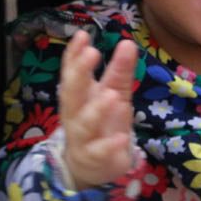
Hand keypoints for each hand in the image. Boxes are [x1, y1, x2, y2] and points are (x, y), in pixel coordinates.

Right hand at [57, 31, 137, 189]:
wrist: (92, 165)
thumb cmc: (102, 121)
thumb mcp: (114, 93)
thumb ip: (119, 70)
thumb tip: (128, 42)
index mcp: (78, 94)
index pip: (72, 71)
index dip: (74, 54)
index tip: (82, 35)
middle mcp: (75, 113)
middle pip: (72, 93)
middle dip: (79, 73)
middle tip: (92, 53)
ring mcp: (82, 137)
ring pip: (84, 123)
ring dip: (96, 109)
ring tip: (111, 96)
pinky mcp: (95, 158)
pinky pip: (100, 152)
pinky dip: (109, 145)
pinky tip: (122, 137)